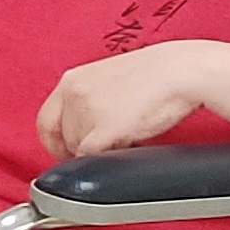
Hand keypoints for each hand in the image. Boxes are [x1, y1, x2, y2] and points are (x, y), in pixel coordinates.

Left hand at [38, 44, 215, 160]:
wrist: (184, 70)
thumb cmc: (158, 75)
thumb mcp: (108, 79)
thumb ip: (89, 99)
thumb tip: (83, 127)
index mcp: (71, 80)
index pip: (45, 121)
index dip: (53, 142)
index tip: (64, 152)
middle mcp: (73, 94)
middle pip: (63, 138)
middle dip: (81, 148)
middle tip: (106, 147)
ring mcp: (87, 112)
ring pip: (79, 149)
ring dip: (101, 151)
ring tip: (127, 136)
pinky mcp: (104, 130)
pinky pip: (93, 157)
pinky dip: (109, 158)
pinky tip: (129, 143)